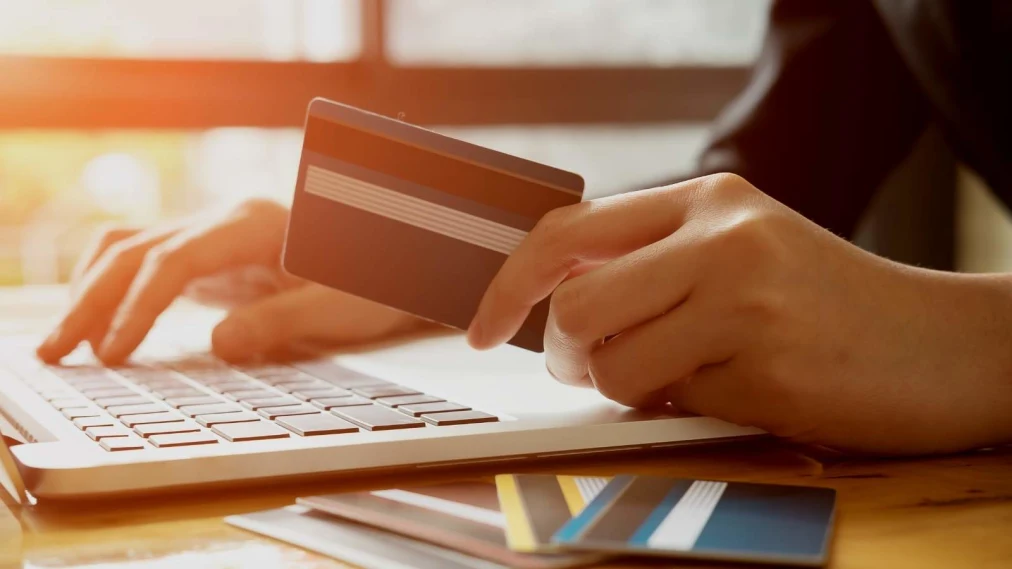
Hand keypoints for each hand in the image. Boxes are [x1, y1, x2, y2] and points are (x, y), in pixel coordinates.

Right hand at [37, 199, 428, 363]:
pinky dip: (113, 284)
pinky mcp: (212, 252)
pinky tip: (95, 314)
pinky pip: (147, 257)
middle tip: (57, 353)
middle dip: (92, 301)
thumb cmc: (375, 281)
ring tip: (62, 343)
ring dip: (91, 292)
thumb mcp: (337, 307)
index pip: (176, 260)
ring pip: (132, 249)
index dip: (139, 307)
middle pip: (139, 251)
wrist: (395, 261)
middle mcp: (227, 218)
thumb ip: (279, 322)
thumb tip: (218, 344)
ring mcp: (216, 231)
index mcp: (256, 223)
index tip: (114, 353)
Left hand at [468, 174, 1011, 454]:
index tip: (482, 326)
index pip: (566, 232)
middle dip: (566, 353)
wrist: (942, 345)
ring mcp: (744, 298)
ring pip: (609, 361)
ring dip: (624, 388)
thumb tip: (550, 301)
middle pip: (575, 304)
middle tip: (589, 367)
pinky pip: (671, 404)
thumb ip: (651, 264)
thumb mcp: (739, 252)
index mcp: (707, 199)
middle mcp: (721, 237)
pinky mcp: (764, 365)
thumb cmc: (828, 304)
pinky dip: (685, 410)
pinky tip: (735, 390)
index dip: (508, 284)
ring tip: (675, 379)